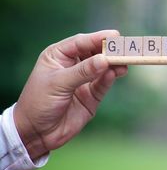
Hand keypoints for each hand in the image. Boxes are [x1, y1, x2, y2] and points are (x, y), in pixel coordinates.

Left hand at [14, 30, 127, 159]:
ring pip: (103, 67)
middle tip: (125, 47)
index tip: (114, 36)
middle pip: (96, 52)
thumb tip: (104, 59)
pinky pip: (104, 83)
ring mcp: (84, 80)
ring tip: (126, 60)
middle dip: (110, 50)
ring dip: (115, 63)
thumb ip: (82, 72)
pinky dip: (112, 77)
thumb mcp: (58, 83)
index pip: (81, 42)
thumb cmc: (38, 103)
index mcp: (59, 55)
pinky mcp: (92, 95)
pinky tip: (118, 72)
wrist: (37, 133)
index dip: (98, 38)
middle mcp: (73, 65)